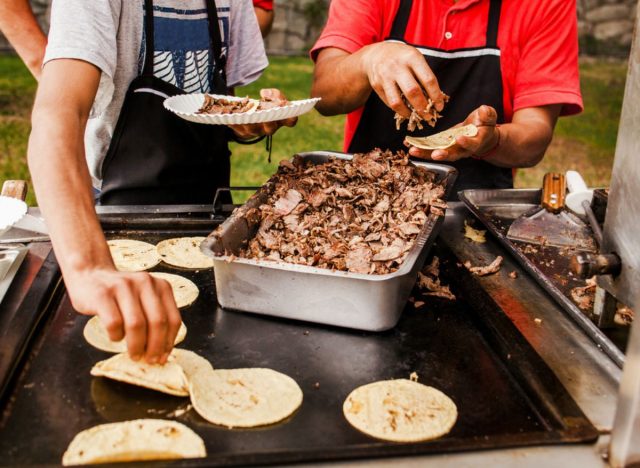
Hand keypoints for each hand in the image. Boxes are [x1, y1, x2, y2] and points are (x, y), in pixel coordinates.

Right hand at [66, 268, 181, 363]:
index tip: (163, 357)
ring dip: (136, 345)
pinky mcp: (102, 294)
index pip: (172, 319)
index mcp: (161, 286)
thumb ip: (155, 318)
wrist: (90, 274)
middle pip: (157, 322)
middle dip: (155, 347)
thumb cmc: (120, 295)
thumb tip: (162, 353)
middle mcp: (145, 283)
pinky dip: (116, 336)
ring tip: (134, 355)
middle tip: (149, 360)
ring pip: (136, 324)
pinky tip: (115, 337)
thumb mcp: (144, 299)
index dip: (169, 342)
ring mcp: (123, 286)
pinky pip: (114, 323)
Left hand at [229, 88, 297, 139]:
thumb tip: (264, 94)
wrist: (252, 116)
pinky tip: (228, 114)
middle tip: (265, 114)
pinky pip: (237, 127)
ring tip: (243, 112)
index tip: (289, 111)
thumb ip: (274, 94)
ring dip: (248, 119)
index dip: (291, 118)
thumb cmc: (267, 105)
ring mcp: (256, 131)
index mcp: (281, 119)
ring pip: (252, 128)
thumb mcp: (274, 97)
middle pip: (270, 128)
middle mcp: (269, 128)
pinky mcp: (242, 131)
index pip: (291, 121)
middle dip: (268, 121)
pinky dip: (233, 120)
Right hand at [360, 42, 444, 117]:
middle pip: (413, 92)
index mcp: (412, 57)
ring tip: (416, 117)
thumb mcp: (415, 58)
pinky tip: (406, 111)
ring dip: (409, 113)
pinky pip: (389, 103)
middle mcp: (397, 66)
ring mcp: (385, 76)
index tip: (439, 106)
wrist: (376, 54)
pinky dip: (399, 110)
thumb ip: (424, 75)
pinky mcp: (376, 85)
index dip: (436, 96)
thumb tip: (434, 100)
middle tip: (429, 116)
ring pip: (397, 102)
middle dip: (423, 108)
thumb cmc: (402, 58)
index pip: (428, 80)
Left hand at [408, 105, 499, 161]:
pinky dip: (419, 148)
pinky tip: (409, 145)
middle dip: (443, 154)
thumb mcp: (489, 117)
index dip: (467, 142)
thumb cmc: (484, 124)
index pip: (472, 144)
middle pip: (453, 154)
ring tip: (413, 151)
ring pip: (438, 154)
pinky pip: (429, 150)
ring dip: (425, 154)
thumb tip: (484, 110)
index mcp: (476, 142)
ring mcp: (450, 150)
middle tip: (434, 154)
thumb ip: (487, 115)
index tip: (459, 138)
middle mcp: (462, 150)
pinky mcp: (441, 147)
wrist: (479, 135)